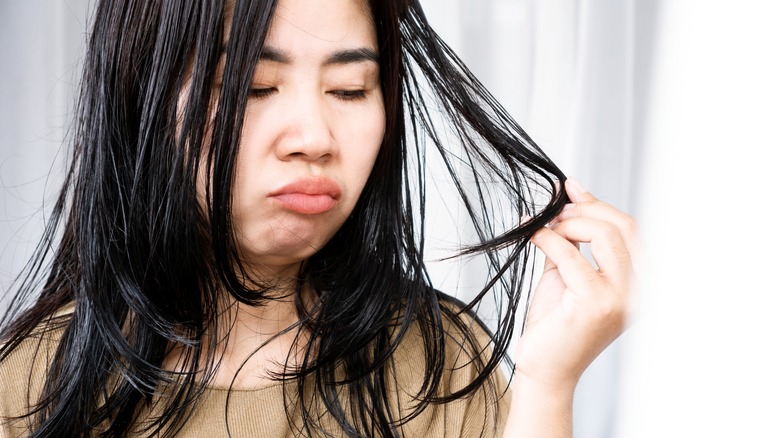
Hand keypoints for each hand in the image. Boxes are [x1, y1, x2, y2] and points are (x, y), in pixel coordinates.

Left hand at [514, 178, 636, 390]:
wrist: (544, 370)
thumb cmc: (556, 325)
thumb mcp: (568, 274)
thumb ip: (573, 240)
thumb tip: (569, 195)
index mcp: (640, 284)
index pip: (630, 229)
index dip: (599, 203)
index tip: (570, 189)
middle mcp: (640, 291)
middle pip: (622, 226)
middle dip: (584, 209)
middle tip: (554, 211)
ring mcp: (623, 298)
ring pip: (604, 234)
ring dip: (568, 223)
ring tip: (543, 227)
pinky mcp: (597, 304)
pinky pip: (571, 254)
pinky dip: (548, 238)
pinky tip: (532, 236)